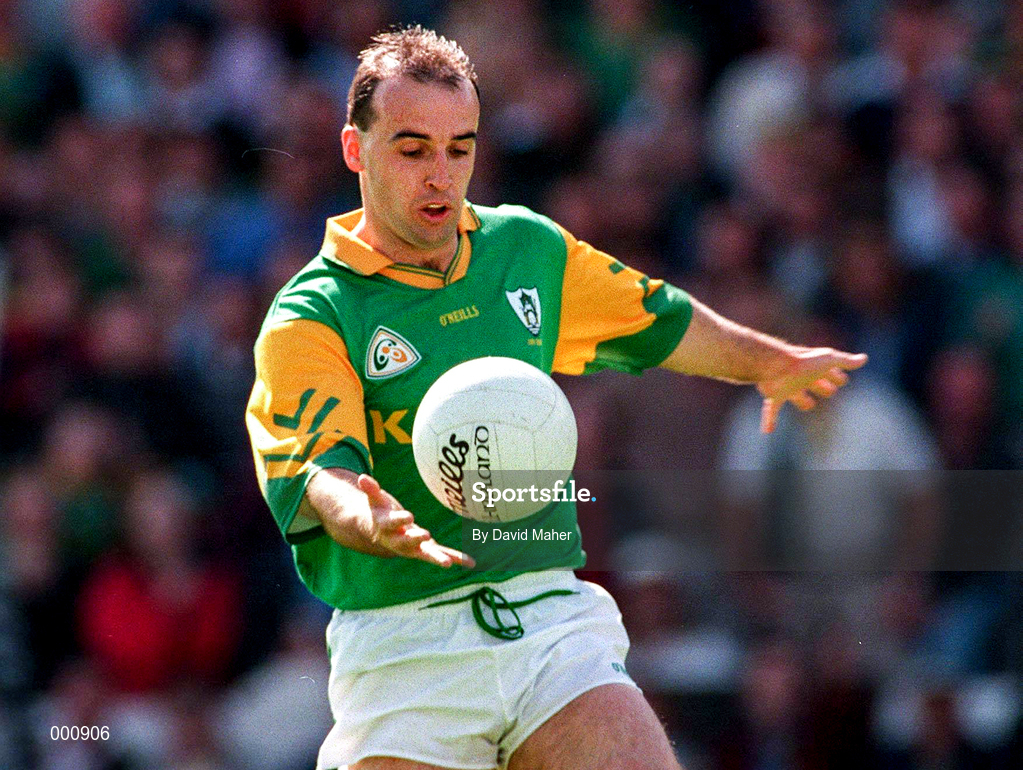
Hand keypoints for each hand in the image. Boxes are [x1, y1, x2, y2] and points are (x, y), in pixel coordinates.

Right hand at [357, 474, 475, 567]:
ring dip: (437, 557)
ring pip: (425, 554)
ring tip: (448, 563)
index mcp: (386, 527)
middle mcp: (399, 540)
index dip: (400, 520)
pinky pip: (440, 554)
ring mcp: (413, 548)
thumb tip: (362, 477)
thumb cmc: (380, 513)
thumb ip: (371, 490)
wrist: (380, 534)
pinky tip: (471, 563)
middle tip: (427, 535)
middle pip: (407, 542)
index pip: (392, 523)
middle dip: (416, 540)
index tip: (409, 516)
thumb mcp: (375, 501)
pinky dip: (456, 558)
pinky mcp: (425, 550)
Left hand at [756, 347, 867, 433]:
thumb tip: (864, 358)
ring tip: (808, 405)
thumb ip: (845, 361)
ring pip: (796, 395)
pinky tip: (768, 431)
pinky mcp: (775, 395)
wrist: (776, 366)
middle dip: (822, 386)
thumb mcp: (828, 360)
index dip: (836, 376)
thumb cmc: (804, 362)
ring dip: (801, 400)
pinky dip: (770, 419)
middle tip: (830, 391)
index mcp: (814, 367)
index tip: (842, 380)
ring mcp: (787, 386)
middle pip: (814, 383)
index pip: (829, 372)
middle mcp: (801, 376)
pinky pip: (772, 409)